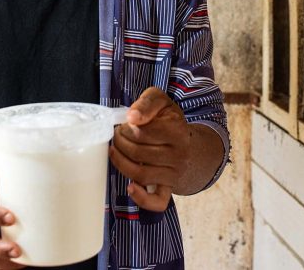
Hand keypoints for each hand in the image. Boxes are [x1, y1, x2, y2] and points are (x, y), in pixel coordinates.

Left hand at [109, 87, 192, 211]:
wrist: (188, 145)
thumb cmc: (169, 121)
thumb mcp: (161, 102)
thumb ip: (147, 103)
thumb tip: (132, 117)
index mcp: (178, 131)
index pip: (143, 132)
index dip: (127, 127)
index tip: (124, 123)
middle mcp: (179, 155)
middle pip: (139, 152)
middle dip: (120, 142)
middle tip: (116, 135)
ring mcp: (174, 174)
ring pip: (141, 174)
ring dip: (120, 162)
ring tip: (115, 150)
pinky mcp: (168, 189)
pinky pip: (157, 201)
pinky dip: (141, 198)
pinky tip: (130, 187)